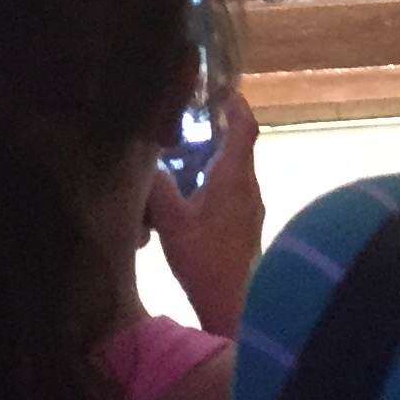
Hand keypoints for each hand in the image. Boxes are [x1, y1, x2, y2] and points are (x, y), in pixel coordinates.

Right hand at [146, 91, 262, 338]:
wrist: (238, 308)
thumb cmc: (207, 261)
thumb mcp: (172, 222)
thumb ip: (158, 188)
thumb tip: (147, 162)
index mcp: (234, 176)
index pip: (244, 127)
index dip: (236, 105)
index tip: (221, 91)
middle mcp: (250, 187)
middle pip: (238, 149)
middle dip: (216, 134)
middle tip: (186, 125)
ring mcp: (252, 210)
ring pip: (235, 175)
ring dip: (213, 164)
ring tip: (182, 163)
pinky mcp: (247, 229)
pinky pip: (233, 196)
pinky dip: (215, 187)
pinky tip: (190, 203)